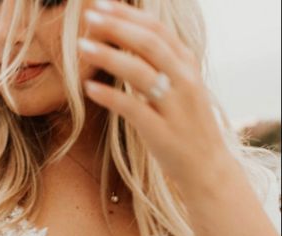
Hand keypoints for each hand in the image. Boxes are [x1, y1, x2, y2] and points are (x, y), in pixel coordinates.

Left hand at [78, 0, 231, 194]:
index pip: (157, 30)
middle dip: (117, 26)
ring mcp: (174, 106)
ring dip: (108, 56)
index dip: (128, 15)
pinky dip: (110, 96)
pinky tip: (89, 87)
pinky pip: (132, 108)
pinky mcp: (161, 132)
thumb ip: (161, 64)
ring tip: (81, 46)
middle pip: (148, 43)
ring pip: (140, 72)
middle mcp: (183, 80)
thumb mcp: (180, 87)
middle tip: (89, 16)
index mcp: (187, 65)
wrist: (207, 167)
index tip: (102, 4)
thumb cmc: (186, 126)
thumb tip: (130, 40)